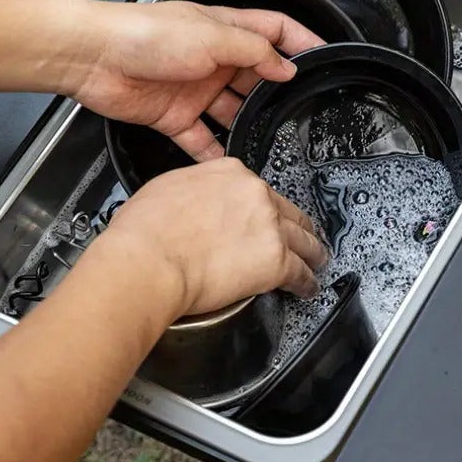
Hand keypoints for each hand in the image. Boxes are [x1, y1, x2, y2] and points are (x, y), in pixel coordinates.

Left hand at [71, 0, 323, 160]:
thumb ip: (254, 53)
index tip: (323, 58)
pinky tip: (229, 164)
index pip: (274, 31)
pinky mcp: (174, 116)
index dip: (300, 42)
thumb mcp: (212, 37)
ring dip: (247, 124)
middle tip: (296, 110)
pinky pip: (202, 139)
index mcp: (224, 31)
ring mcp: (194, 90)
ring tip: (267, 140)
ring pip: (232, 111)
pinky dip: (214, 152)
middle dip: (274, 92)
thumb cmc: (145, 34)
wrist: (95, 58)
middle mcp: (212, 60)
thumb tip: (285, 67)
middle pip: (256, 76)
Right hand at [100, 157, 326, 315]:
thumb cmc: (146, 230)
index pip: (258, 189)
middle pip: (288, 211)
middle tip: (302, 237)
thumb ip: (195, 192)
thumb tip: (195, 206)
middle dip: (297, 226)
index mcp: (230, 173)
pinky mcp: (276, 261)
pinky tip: (306, 288)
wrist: (149, 259)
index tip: (265, 216)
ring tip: (315, 262)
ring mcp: (270, 228)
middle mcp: (255, 195)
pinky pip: (301, 273)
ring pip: (304, 240)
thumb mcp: (167, 188)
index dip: (265, 207)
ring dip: (312, 252)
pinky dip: (306, 283)